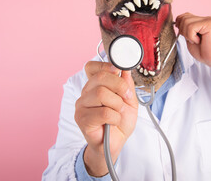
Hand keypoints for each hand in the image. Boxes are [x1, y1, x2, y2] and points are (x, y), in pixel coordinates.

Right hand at [74, 61, 137, 175]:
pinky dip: (115, 117)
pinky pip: (103, 112)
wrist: (115, 144)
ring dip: (117, 104)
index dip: (106, 66)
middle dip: (119, 86)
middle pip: (100, 77)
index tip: (118, 71)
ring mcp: (81, 106)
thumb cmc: (119, 122)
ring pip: (101, 94)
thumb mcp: (129, 100)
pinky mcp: (82, 119)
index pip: (92, 67)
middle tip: (126, 96)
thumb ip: (126, 85)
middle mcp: (86, 93)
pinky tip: (113, 122)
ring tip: (119, 112)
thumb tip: (124, 69)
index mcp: (95, 86)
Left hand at [175, 13, 210, 80]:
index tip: (185, 36)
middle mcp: (205, 18)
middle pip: (183, 18)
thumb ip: (185, 29)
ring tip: (197, 41)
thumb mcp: (190, 39)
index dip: (180, 25)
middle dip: (183, 31)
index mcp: (200, 21)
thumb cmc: (204, 52)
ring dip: (188, 35)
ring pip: (186, 22)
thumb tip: (177, 21)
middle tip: (192, 40)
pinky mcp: (209, 23)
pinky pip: (191, 27)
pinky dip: (192, 37)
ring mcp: (208, 20)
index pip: (184, 16)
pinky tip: (199, 41)